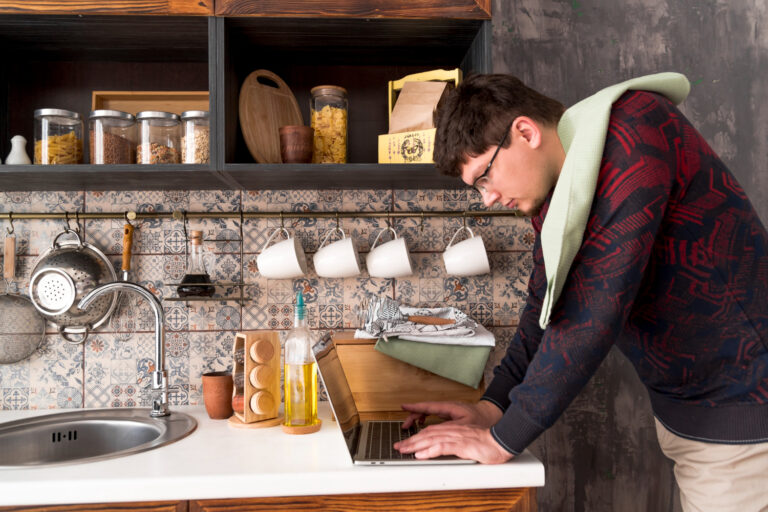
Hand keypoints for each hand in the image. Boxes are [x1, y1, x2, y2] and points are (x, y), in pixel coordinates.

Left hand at [394, 423, 513, 464]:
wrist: (501, 440)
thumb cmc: (486, 441)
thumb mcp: (467, 440)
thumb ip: (454, 442)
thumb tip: (441, 448)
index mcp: (453, 428)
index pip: (431, 430)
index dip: (417, 434)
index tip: (405, 439)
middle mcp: (452, 430)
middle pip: (427, 433)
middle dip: (411, 440)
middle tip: (398, 446)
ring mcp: (456, 436)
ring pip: (431, 438)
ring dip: (415, 445)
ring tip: (404, 450)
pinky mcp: (461, 444)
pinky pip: (442, 447)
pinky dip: (430, 450)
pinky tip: (421, 454)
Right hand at [399, 400, 502, 429]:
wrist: (492, 416)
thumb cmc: (482, 420)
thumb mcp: (467, 425)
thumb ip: (450, 428)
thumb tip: (436, 431)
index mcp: (449, 407)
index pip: (428, 406)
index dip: (414, 407)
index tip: (403, 406)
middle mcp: (446, 407)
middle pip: (424, 409)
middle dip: (412, 417)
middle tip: (403, 428)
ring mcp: (447, 411)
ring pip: (427, 413)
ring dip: (416, 419)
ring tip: (409, 429)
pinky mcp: (448, 415)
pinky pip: (432, 416)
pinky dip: (424, 421)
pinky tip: (421, 427)